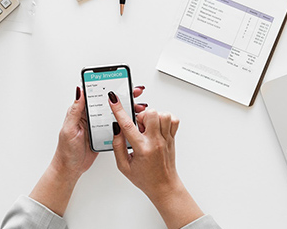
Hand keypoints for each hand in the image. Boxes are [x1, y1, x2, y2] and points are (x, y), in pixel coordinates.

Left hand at [29, 85, 146, 215]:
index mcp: (81, 111)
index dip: (108, 86)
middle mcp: (90, 116)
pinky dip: (126, 123)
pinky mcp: (104, 134)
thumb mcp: (69, 128)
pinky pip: (117, 126)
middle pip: (109, 102)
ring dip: (127, 109)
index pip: (96, 94)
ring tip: (139, 107)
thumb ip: (75, 110)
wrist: (70, 169)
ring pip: (115, 113)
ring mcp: (98, 125)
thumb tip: (79, 90)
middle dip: (123, 96)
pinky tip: (134, 121)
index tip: (119, 81)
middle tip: (135, 92)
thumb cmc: (66, 150)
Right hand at [108, 92, 202, 228]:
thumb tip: (116, 129)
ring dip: (153, 117)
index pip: (128, 125)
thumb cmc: (145, 178)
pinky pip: (173, 120)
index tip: (113, 100)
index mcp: (142, 149)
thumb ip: (118, 146)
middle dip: (140, 116)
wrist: (163, 186)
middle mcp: (156, 142)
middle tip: (137, 127)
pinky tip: (157, 127)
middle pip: (150, 114)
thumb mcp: (124, 166)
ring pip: (163, 114)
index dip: (119, 110)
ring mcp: (166, 139)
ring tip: (147, 127)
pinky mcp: (172, 138)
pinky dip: (165, 119)